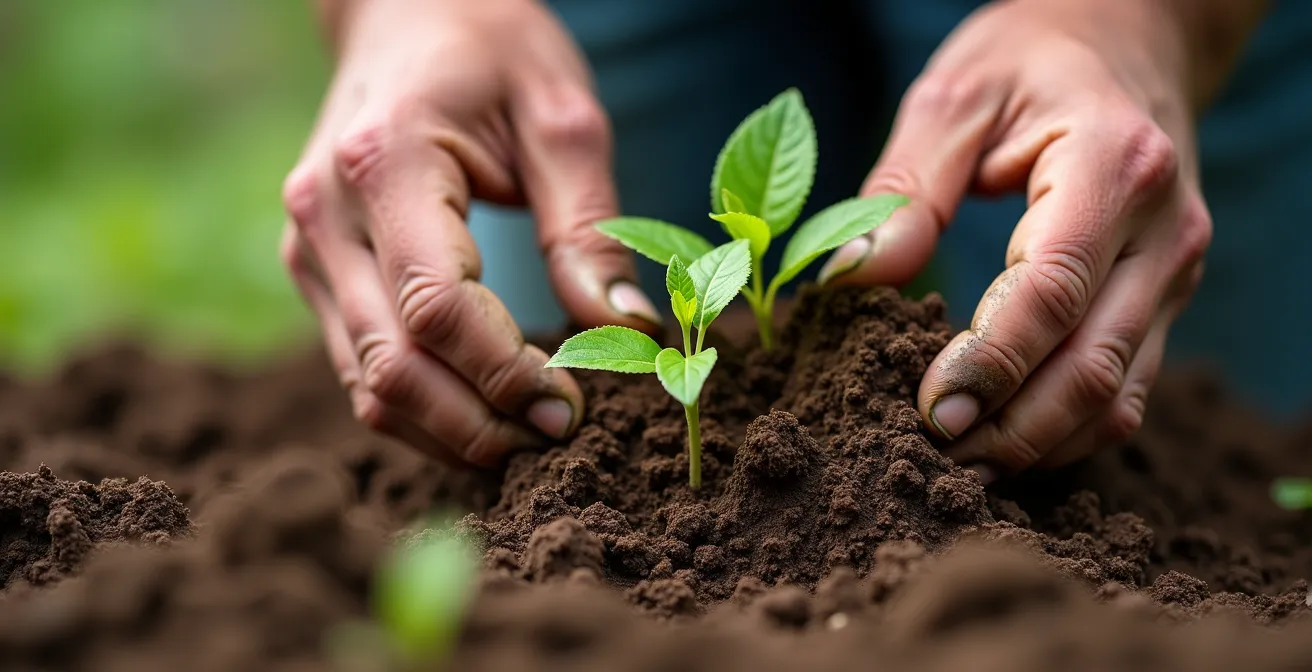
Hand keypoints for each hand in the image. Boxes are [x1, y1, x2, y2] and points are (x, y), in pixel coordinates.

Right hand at [280, 0, 659, 466]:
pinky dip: (421, 409)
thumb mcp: (563, 117)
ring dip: (450, 431)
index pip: (438, 307)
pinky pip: (358, 368)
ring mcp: (307, 248)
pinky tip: (483, 413)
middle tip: (560, 437)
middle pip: (393, 366)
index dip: (505, 374)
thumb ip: (589, 227)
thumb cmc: (493, 51)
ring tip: (529, 437)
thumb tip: (628, 332)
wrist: (406, 13)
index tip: (573, 408)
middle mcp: (325, 214)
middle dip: (481, 423)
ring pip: (366, 384)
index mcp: (384, 162)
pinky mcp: (312, 271)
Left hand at [820, 1, 1212, 478]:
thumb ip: (904, 189)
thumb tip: (852, 281)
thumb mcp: (954, 97)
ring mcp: (1175, 272)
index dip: (990, 364)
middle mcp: (1164, 230)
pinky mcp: (1165, 300)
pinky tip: (1005, 441)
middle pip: (1093, 364)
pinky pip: (1128, 389)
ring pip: (1119, 394)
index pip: (1052, 290)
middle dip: (1011, 427)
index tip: (929, 412)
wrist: (1126, 41)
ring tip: (959, 466)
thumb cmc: (1029, 62)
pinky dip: (1067, 430)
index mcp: (1113, 166)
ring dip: (1039, 444)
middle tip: (931, 458)